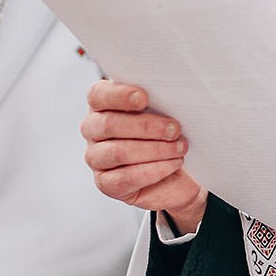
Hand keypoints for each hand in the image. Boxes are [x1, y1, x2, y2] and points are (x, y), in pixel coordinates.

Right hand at [80, 81, 207, 232]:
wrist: (181, 172)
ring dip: (154, 150)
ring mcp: (96, 158)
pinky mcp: (106, 183)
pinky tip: (172, 164)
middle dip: (145, 126)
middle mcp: (93, 129)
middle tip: (174, 129)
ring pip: (118, 152)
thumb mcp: (166, 112)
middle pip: (109, 125)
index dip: (119, 95)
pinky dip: (153, 171)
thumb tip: (170, 92)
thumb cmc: (169, 134)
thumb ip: (160, 100)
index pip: (98, 94)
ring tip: (179, 148)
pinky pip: (125, 178)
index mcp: (103, 104)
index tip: (144, 98)